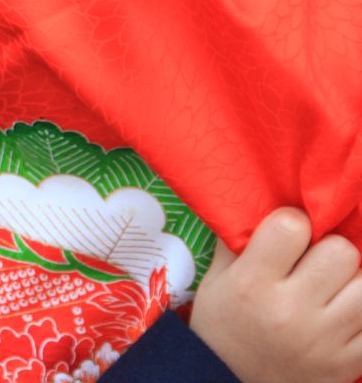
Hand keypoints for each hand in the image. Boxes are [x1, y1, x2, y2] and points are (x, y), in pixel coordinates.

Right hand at [191, 208, 361, 382]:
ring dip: (352, 282)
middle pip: (341, 251)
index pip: (292, 226)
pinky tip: (345, 312)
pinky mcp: (349, 363)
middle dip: (329, 252)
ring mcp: (325, 340)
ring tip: (334, 290)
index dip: (294, 223)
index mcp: (252, 284)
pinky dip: (361, 312)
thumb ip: (239, 242)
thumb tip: (263, 200)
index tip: (289, 234)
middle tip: (315, 264)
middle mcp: (290, 310)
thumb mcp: (216, 281)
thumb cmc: (223, 327)